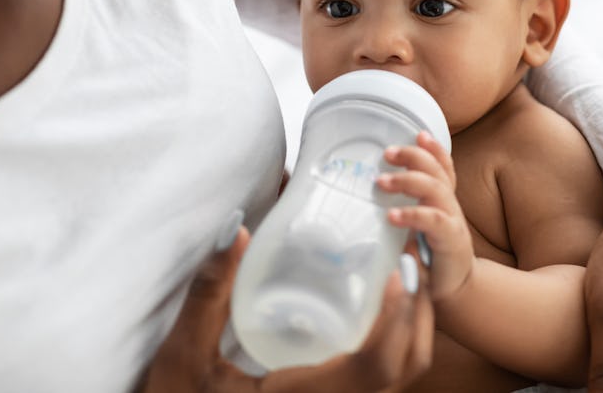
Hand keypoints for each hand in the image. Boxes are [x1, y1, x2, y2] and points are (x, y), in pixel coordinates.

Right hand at [139, 227, 433, 392]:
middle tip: (408, 254)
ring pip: (402, 371)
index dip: (397, 317)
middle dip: (418, 309)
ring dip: (414, 321)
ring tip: (403, 268)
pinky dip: (399, 336)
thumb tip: (236, 228)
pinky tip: (382, 299)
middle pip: (406, 365)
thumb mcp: (185, 355)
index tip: (399, 269)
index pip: (375, 367)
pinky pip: (387, 374)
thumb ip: (209, 293)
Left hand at [377, 131, 474, 300]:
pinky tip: (392, 215)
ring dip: (407, 180)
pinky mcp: (450, 240)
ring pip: (435, 188)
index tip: (418, 134)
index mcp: (443, 199)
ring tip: (381, 182)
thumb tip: (368, 196)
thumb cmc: (430, 257)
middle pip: (436, 170)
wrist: (455, 290)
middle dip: (412, 157)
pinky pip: (434, 220)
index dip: (434, 148)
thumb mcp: (417, 228)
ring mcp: (453, 220)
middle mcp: (450, 205)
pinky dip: (413, 214)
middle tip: (386, 154)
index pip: (443, 166)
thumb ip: (404, 210)